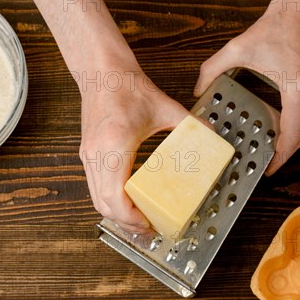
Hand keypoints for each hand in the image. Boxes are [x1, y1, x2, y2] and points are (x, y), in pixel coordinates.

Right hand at [79, 67, 189, 232]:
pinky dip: (110, 201)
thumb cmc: (126, 86)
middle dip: (126, 223)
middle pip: (104, 205)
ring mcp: (88, 155)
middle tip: (149, 229)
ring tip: (139, 220)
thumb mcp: (164, 107)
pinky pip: (95, 187)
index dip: (131, 218)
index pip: (115, 197)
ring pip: (96, 199)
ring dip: (116, 215)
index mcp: (114, 146)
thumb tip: (212, 137)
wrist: (101, 70)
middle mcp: (96, 155)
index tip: (148, 225)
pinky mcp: (87, 154)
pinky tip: (127, 202)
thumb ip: (190, 125)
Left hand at [194, 4, 299, 174]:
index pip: (292, 133)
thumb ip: (212, 70)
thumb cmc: (274, 28)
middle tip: (269, 166)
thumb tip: (198, 90)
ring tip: (272, 151)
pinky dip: (297, 125)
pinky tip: (282, 129)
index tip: (269, 168)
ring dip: (292, 140)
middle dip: (285, 154)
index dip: (280, 155)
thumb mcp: (236, 49)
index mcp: (297, 88)